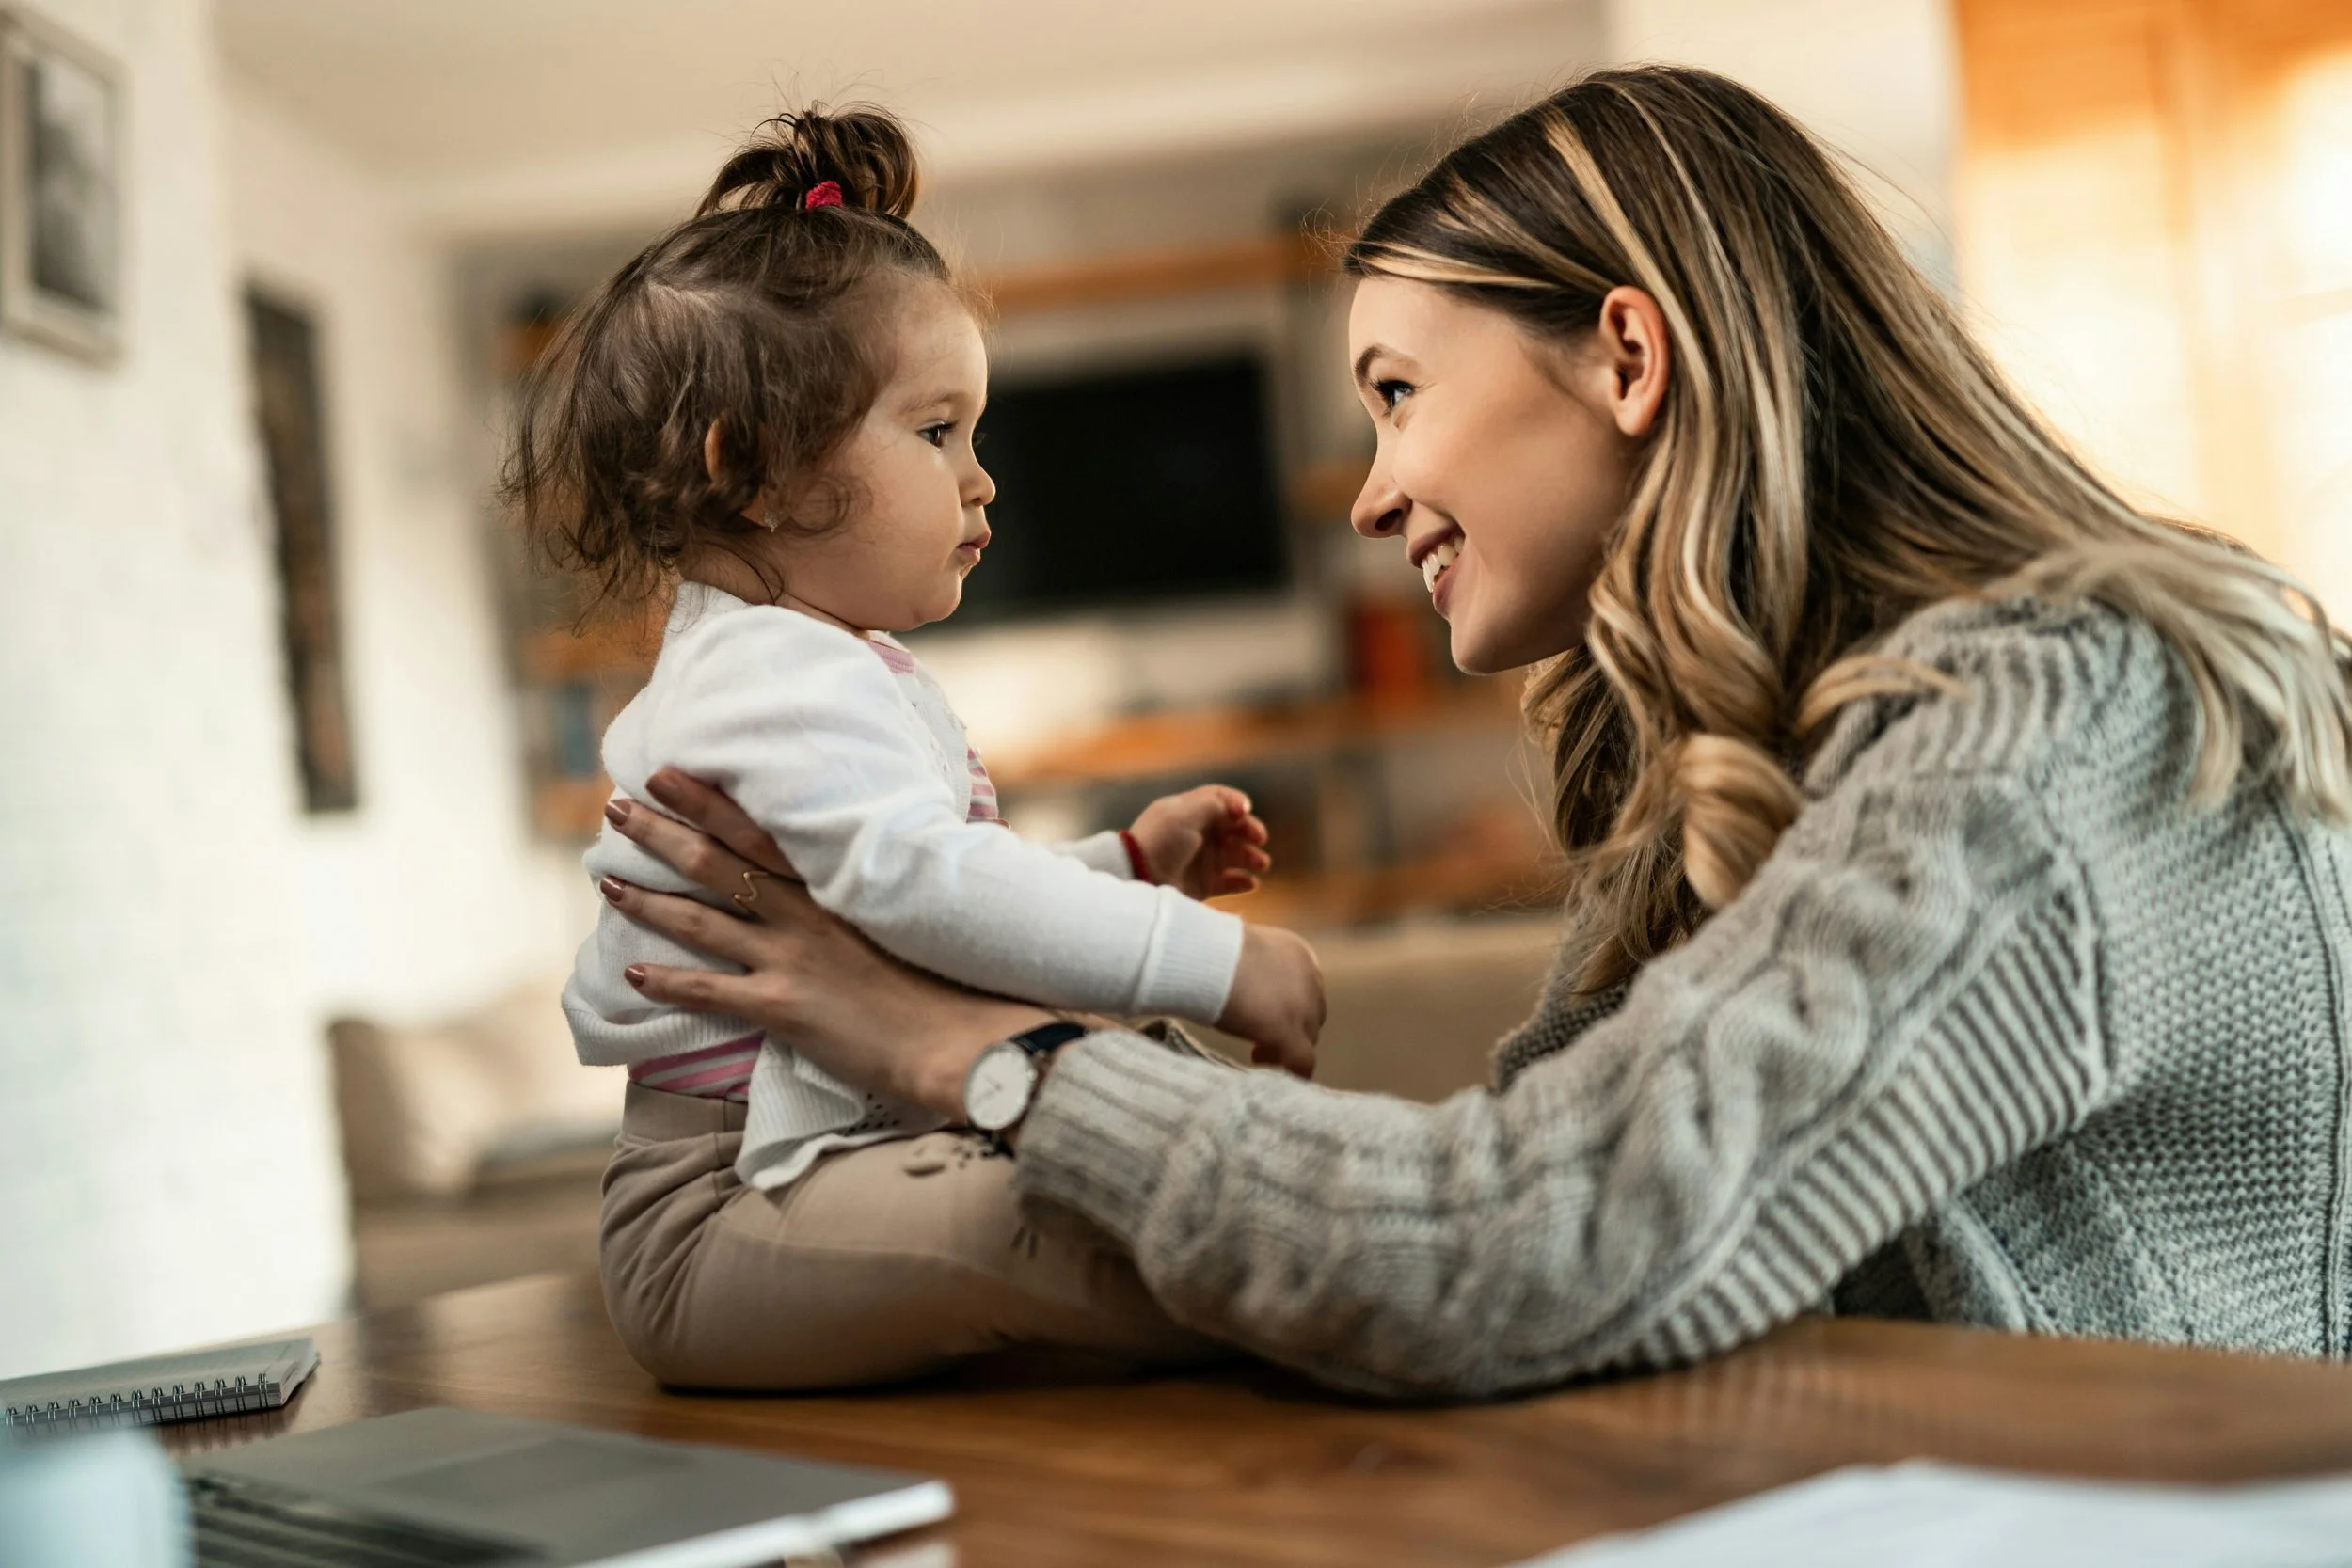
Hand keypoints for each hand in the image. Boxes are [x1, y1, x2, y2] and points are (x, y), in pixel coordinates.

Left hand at [599, 769, 1053, 1119]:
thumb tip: (877, 862)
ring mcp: (790, 958)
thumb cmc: (949, 976)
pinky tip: (634, 973)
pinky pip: (711, 991)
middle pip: (717, 863)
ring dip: (648, 899)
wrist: (959, 1034)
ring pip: (702, 920)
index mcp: (836, 884)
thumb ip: (882, 886)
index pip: (758, 830)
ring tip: (606, 880)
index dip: (708, 801)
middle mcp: (805, 912)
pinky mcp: (783, 1007)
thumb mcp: (915, 912)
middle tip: (617, 810)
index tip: (669, 775)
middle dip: (662, 833)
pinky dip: (669, 982)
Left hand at [1128, 785, 1271, 899]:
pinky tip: (1250, 882)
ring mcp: (1200, 860)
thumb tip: (1240, 807)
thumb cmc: (1161, 840)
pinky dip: (1243, 882)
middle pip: (1233, 827)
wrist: (1139, 877)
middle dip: (1250, 831)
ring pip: (1236, 855)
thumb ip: (1215, 803)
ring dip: (1252, 857)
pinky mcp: (1202, 885)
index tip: (1244, 812)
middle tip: (1260, 838)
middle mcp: (1197, 834)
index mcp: (1189, 812)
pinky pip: (1230, 882)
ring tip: (1261, 864)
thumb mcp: (1185, 813)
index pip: (1220, 800)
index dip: (1236, 803)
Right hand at [1217, 923, 1323, 1077]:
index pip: (1305, 987)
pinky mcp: (1289, 1032)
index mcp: (1299, 954)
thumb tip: (1243, 981)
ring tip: (1258, 1053)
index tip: (1265, 1012)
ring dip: (1288, 1046)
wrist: (1209, 958)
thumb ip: (1255, 968)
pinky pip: (1302, 1060)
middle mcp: (1310, 979)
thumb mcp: (1245, 952)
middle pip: (1312, 1012)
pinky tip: (1274, 1073)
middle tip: (1263, 1036)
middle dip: (1292, 1025)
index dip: (1289, 1004)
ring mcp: (1303, 1008)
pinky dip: (1294, 1071)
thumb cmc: (1213, 950)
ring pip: (1309, 1036)